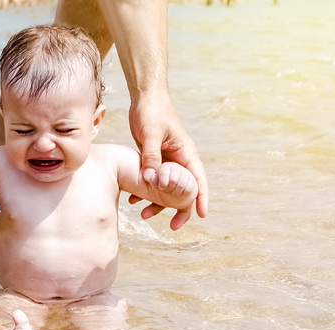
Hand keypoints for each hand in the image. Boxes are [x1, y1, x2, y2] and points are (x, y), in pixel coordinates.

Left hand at [128, 91, 208, 228]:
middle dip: (179, 209)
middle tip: (173, 226)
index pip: (197, 178)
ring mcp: (166, 160)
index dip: (201, 197)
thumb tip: (152, 179)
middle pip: (183, 189)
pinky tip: (133, 200)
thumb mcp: (150, 134)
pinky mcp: (154, 158)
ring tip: (144, 216)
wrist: (144, 97)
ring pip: (166, 187)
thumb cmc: (151, 111)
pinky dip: (145, 190)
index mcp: (185, 152)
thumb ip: (151, 156)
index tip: (202, 215)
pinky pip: (153, 179)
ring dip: (157, 202)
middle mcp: (178, 158)